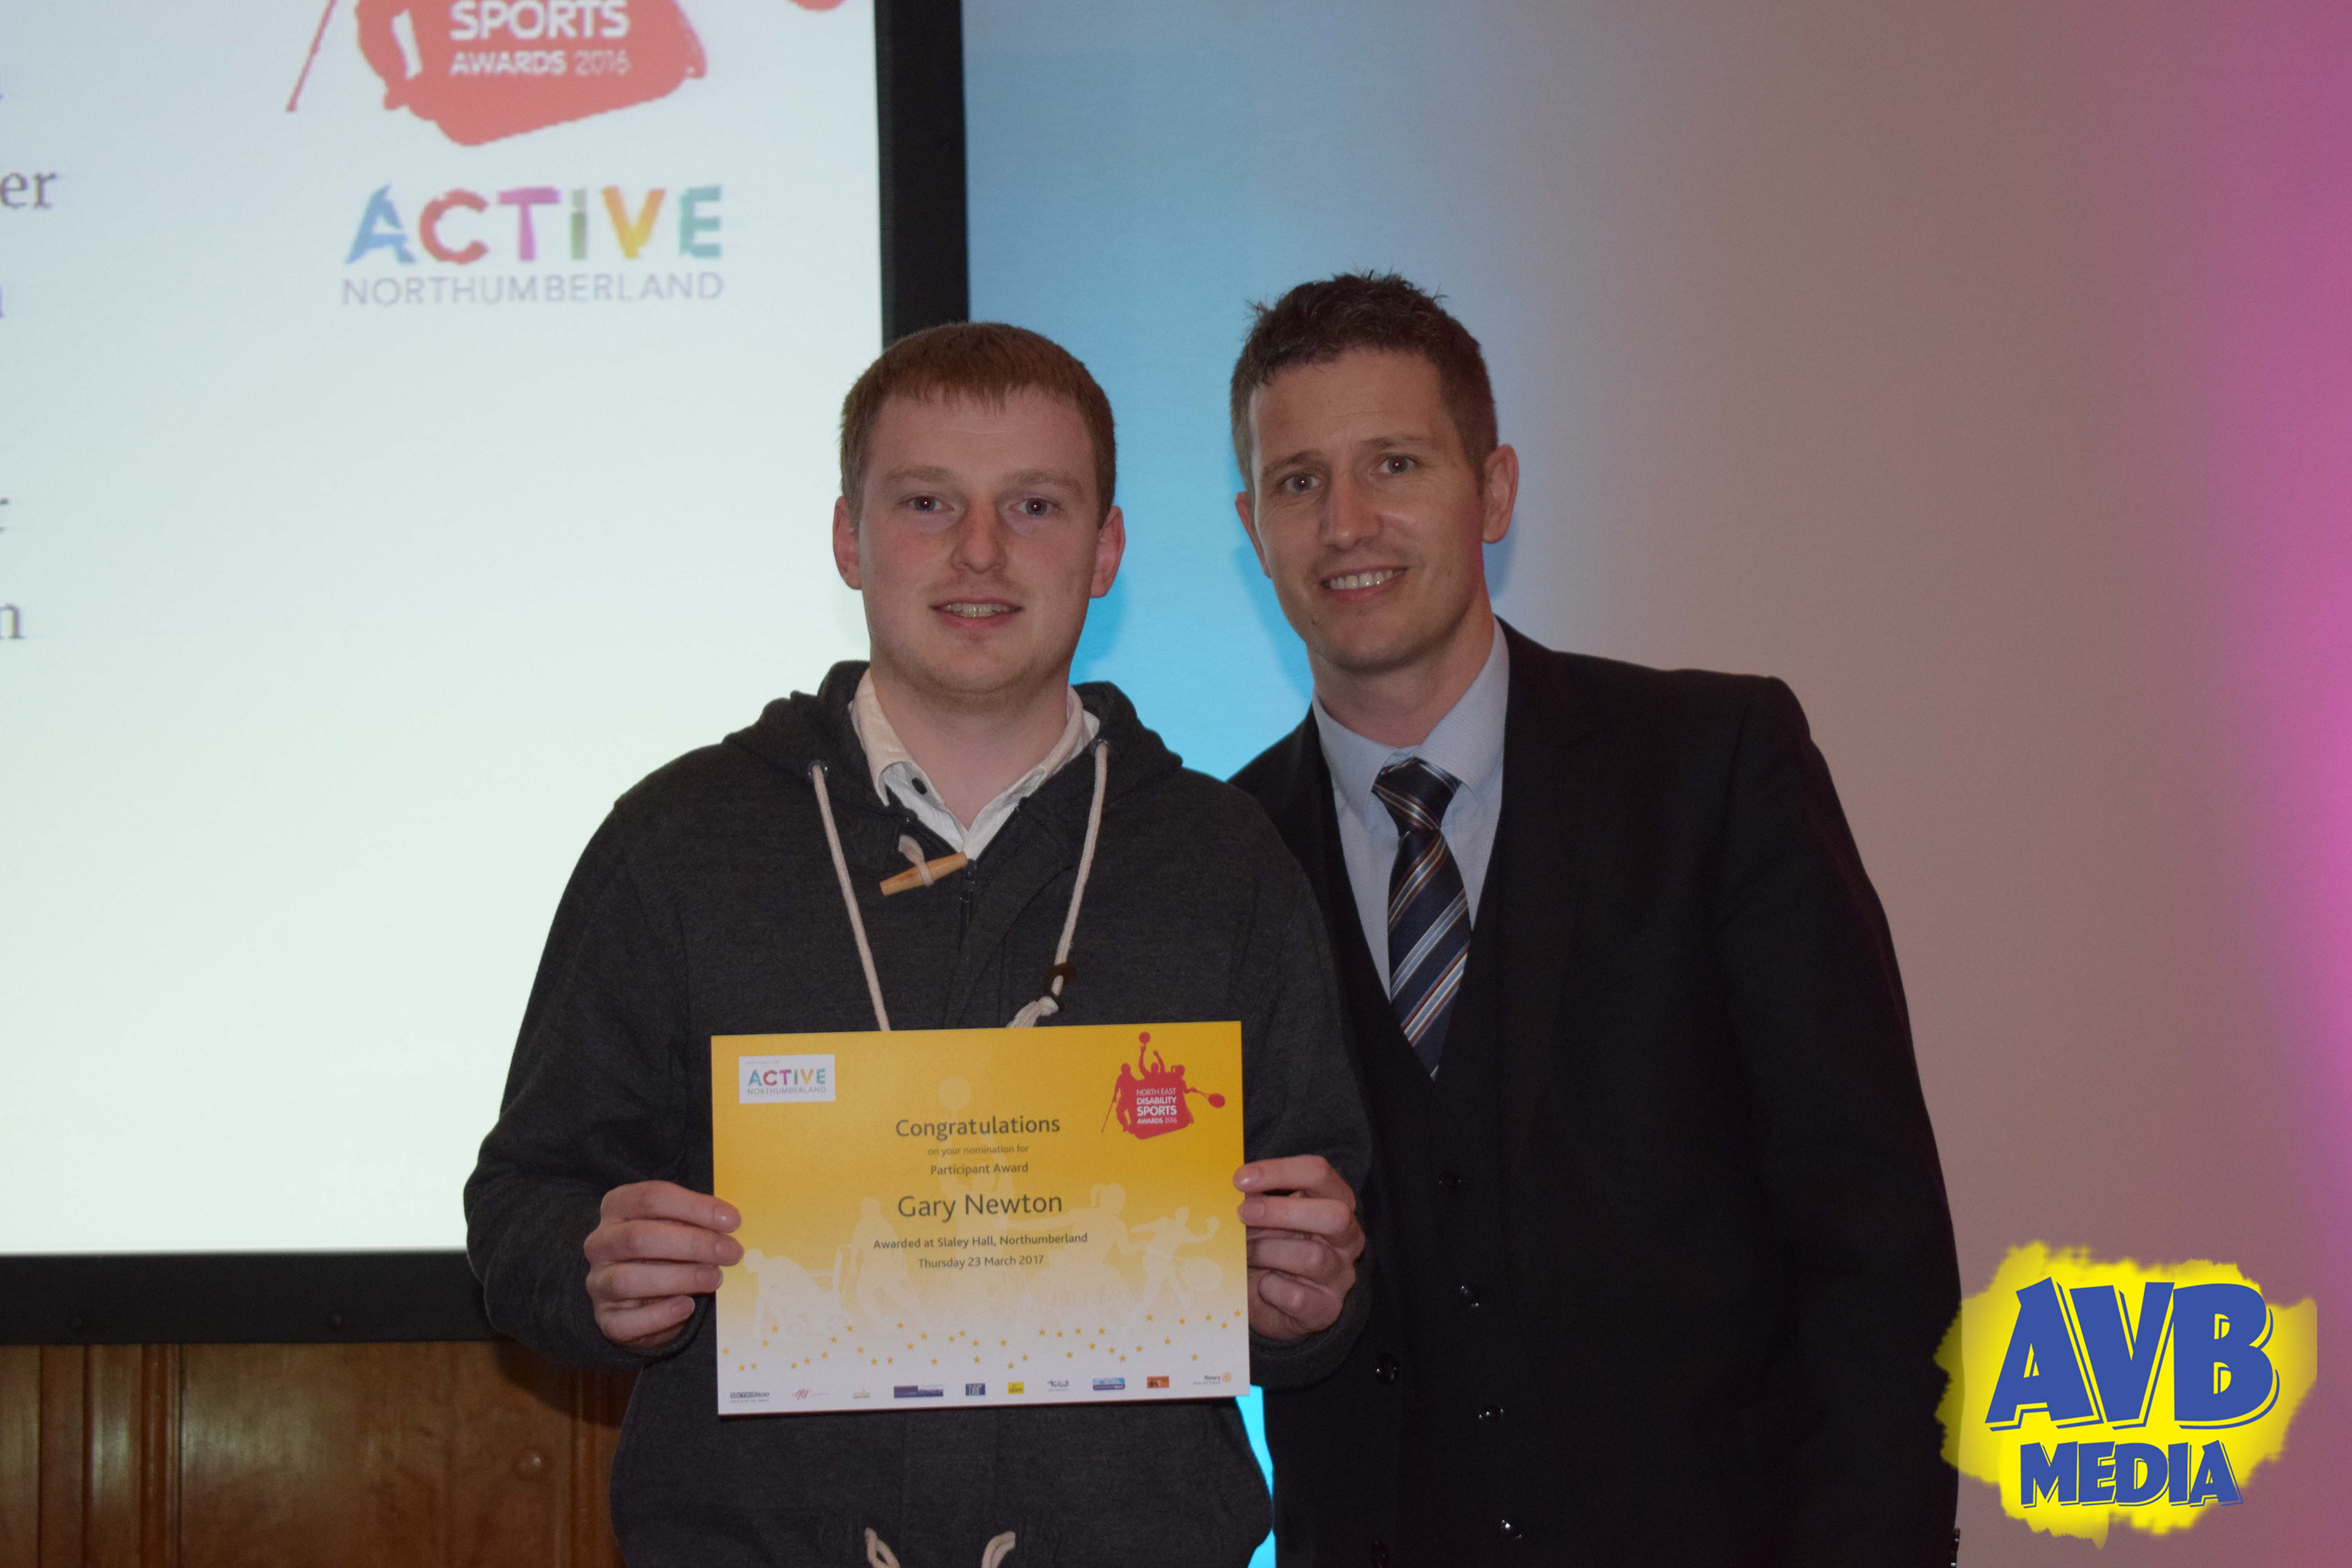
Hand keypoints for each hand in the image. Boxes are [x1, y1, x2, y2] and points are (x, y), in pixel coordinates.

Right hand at [583, 1180, 741, 1348]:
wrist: (642, 1298)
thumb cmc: (667, 1251)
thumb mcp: (679, 1226)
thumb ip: (697, 1221)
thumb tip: (730, 1223)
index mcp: (617, 1208)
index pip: (651, 1198)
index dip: (695, 1207)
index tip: (732, 1220)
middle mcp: (600, 1243)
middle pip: (638, 1237)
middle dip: (691, 1244)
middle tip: (730, 1252)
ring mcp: (598, 1283)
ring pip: (628, 1279)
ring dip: (679, 1278)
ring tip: (715, 1278)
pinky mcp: (605, 1319)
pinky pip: (627, 1321)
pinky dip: (661, 1314)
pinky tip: (687, 1306)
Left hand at [1234, 1156, 1363, 1340]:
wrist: (1274, 1304)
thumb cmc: (1270, 1249)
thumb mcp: (1264, 1218)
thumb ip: (1256, 1198)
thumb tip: (1235, 1183)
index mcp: (1335, 1202)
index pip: (1318, 1173)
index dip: (1279, 1171)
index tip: (1240, 1179)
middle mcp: (1348, 1238)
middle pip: (1335, 1215)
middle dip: (1282, 1211)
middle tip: (1242, 1213)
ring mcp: (1341, 1276)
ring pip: (1312, 1257)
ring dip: (1267, 1252)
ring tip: (1246, 1254)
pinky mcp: (1327, 1309)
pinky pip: (1296, 1296)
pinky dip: (1270, 1289)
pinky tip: (1262, 1286)